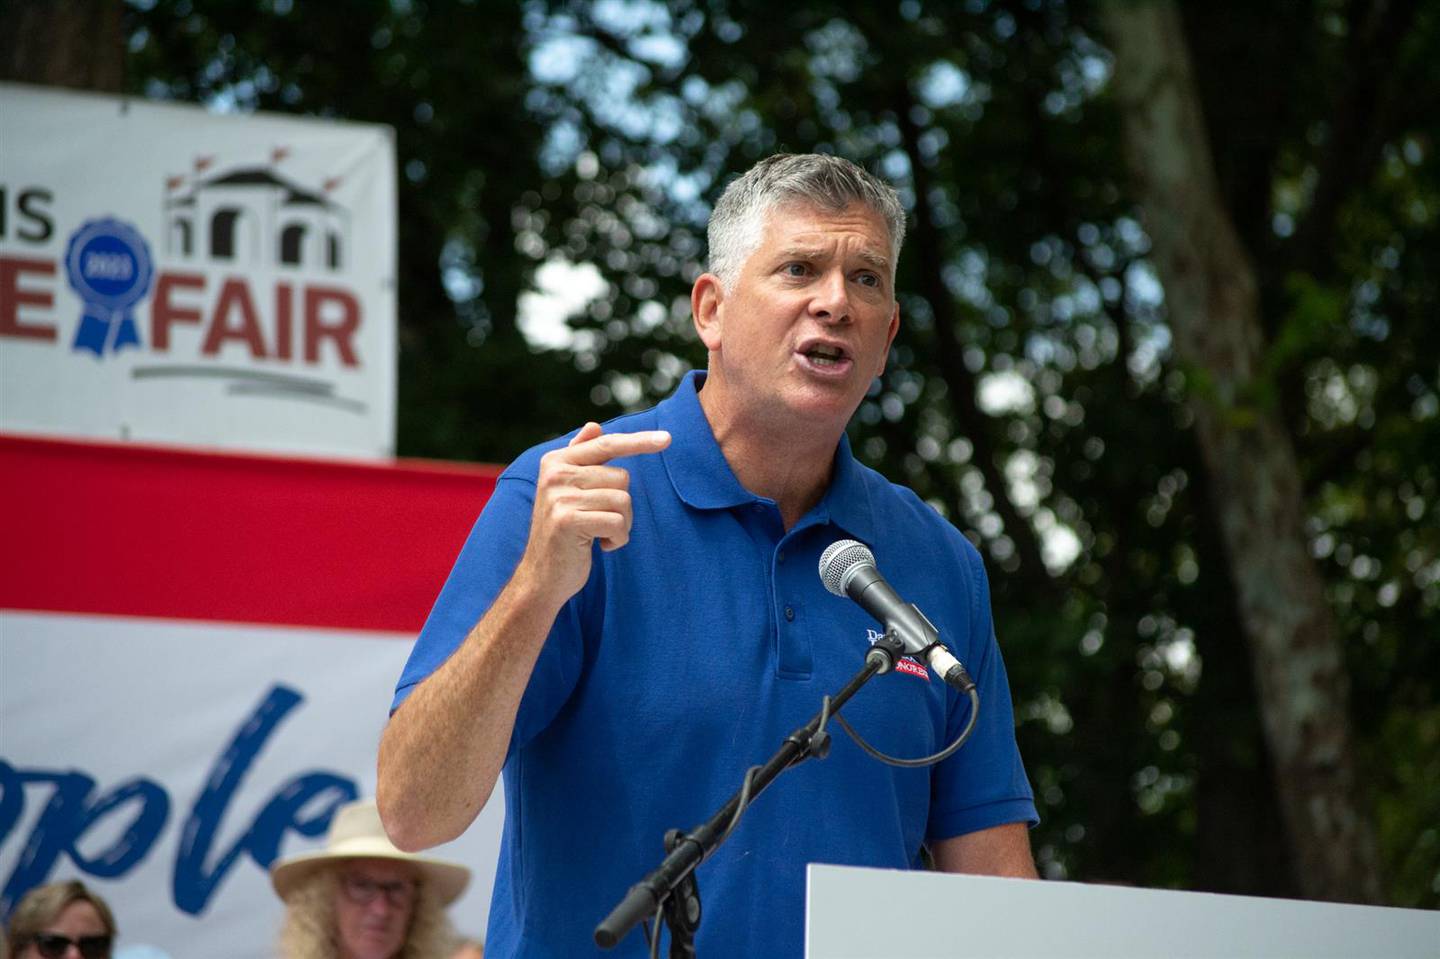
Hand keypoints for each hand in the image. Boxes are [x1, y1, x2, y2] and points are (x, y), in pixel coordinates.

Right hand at [517, 421, 670, 604]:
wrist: (542, 575)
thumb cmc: (564, 532)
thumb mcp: (568, 492)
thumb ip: (580, 458)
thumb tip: (593, 426)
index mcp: (556, 461)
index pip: (606, 444)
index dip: (638, 441)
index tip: (667, 439)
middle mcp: (555, 474)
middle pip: (621, 477)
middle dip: (623, 505)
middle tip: (601, 522)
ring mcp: (559, 497)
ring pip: (622, 500)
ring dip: (622, 524)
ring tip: (599, 534)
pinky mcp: (567, 521)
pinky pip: (617, 522)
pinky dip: (618, 539)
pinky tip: (601, 546)